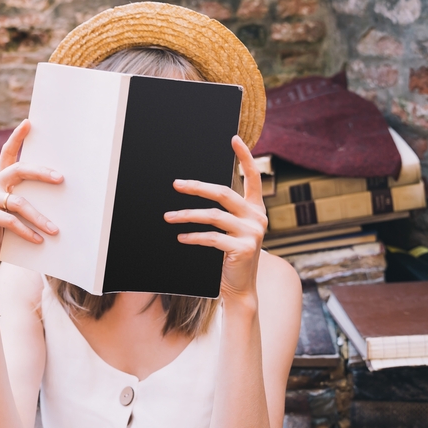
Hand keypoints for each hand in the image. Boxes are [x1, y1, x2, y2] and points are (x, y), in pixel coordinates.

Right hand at [0, 120, 61, 272]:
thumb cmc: (3, 231)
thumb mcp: (14, 211)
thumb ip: (24, 198)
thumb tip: (54, 190)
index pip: (7, 154)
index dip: (17, 138)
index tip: (28, 123)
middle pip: (18, 170)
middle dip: (41, 173)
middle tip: (59, 178)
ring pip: (18, 202)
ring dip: (39, 218)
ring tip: (54, 229)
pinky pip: (10, 221)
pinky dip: (27, 231)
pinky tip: (38, 239)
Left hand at [163, 135, 267, 299]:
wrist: (240, 287)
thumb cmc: (230, 257)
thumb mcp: (231, 231)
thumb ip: (224, 213)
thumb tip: (193, 191)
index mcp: (256, 209)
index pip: (253, 177)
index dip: (245, 157)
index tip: (234, 139)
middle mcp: (257, 217)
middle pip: (223, 193)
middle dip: (197, 187)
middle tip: (176, 184)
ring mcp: (252, 233)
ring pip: (213, 216)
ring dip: (187, 215)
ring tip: (169, 217)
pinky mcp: (243, 249)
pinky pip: (211, 238)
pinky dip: (193, 237)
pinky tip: (181, 237)